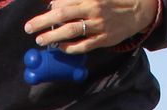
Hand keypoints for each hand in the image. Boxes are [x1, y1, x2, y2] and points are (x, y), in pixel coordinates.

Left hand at [25, 0, 156, 53]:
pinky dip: (70, 48)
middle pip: (62, 15)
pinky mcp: (103, 40)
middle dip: (42, 21)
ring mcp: (98, 26)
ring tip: (40, 40)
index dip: (50, 7)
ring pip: (71, 31)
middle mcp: (92, 10)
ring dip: (53, 37)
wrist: (138, 11)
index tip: (44, 12)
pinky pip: (83, 46)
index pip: (64, 1)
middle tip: (28, 28)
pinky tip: (60, 48)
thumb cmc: (112, 1)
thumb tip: (55, 3)